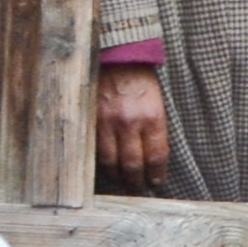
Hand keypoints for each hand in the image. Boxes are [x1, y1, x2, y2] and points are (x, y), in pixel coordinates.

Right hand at [95, 64, 169, 194]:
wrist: (116, 57)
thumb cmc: (140, 81)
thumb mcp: (157, 103)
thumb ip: (154, 129)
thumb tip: (154, 158)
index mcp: (152, 118)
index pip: (156, 156)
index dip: (156, 174)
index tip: (156, 183)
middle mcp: (130, 123)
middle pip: (133, 164)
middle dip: (136, 181)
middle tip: (138, 189)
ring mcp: (107, 123)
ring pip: (111, 162)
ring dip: (117, 176)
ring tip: (122, 182)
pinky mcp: (91, 121)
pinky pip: (95, 150)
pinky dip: (100, 163)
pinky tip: (106, 168)